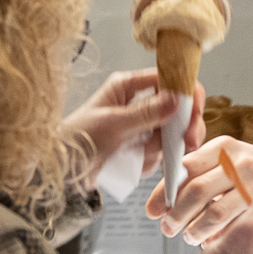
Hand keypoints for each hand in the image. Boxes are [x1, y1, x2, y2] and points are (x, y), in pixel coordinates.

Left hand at [64, 69, 204, 180]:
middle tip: (187, 141)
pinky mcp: (139, 149)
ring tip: (144, 156)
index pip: (168, 80)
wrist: (58, 173)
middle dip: (183, 126)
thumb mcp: (112, 124)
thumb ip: (146, 113)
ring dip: (163, 148)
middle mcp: (137, 103)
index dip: (186, 93)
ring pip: (170, 134)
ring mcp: (140, 127)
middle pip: (177, 108)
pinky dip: (152, 162)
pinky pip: (159, 154)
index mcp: (128, 86)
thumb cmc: (75, 140)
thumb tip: (176, 100)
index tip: (194, 112)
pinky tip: (135, 165)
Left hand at [146, 138, 252, 243]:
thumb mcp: (227, 160)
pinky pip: (235, 225)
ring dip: (195, 230)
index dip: (164, 192)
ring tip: (188, 237)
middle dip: (176, 215)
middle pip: (196, 190)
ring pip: (215, 212)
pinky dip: (218, 236)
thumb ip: (197, 174)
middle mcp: (239, 161)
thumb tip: (159, 202)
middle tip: (167, 228)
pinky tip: (211, 240)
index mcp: (222, 147)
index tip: (153, 210)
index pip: (184, 168)